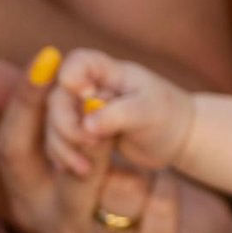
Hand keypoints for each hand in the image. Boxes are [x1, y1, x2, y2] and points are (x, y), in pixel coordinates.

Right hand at [0, 54, 231, 232]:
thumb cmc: (129, 184)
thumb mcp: (90, 150)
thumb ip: (48, 115)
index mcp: (32, 201)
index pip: (11, 150)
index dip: (25, 103)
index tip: (47, 59)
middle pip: (70, 174)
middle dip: (96, 139)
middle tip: (111, 110)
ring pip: (125, 189)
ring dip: (145, 169)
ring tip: (152, 171)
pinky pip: (163, 207)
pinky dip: (172, 189)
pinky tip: (174, 192)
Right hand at [44, 47, 194, 175]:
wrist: (177, 137)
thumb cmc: (168, 117)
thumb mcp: (148, 113)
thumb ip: (117, 115)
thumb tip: (86, 125)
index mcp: (110, 72)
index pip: (77, 61)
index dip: (71, 78)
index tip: (87, 96)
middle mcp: (92, 87)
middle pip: (58, 99)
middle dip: (66, 126)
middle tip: (90, 144)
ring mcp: (84, 110)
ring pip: (54, 124)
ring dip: (63, 147)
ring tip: (85, 168)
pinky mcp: (83, 132)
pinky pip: (60, 142)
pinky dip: (65, 157)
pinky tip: (80, 170)